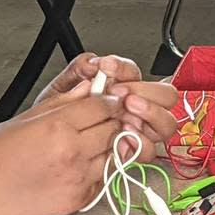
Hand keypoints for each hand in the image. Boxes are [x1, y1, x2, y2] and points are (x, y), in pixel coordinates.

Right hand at [0, 95, 121, 214]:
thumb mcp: (24, 119)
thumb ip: (61, 102)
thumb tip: (85, 89)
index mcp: (57, 127)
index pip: (102, 107)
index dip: (109, 100)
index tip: (108, 100)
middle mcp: (72, 153)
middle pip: (113, 129)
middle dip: (111, 121)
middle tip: (101, 119)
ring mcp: (78, 178)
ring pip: (114, 154)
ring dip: (107, 146)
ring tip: (89, 143)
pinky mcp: (80, 199)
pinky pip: (104, 178)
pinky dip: (99, 169)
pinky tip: (81, 164)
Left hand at [34, 53, 178, 149]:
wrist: (49, 143)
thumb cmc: (59, 116)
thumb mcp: (63, 88)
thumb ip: (78, 69)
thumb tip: (94, 63)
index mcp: (123, 86)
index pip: (135, 71)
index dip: (123, 69)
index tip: (107, 68)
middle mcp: (137, 107)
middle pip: (165, 95)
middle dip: (145, 91)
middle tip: (122, 93)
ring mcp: (139, 130)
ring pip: (165, 123)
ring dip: (150, 114)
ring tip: (127, 113)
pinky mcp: (131, 151)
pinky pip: (149, 149)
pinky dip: (140, 142)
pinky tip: (124, 137)